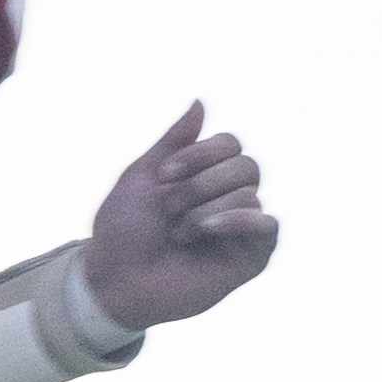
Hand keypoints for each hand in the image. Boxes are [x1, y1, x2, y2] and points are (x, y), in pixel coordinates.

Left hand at [79, 101, 276, 330]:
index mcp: (204, 177)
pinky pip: (268, 225)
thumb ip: (174, 141)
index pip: (230, 144)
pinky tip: (207, 229)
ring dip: (204, 208)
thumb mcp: (142, 175)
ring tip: (177, 232)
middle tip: (168, 206)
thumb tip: (200, 102)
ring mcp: (241, 228)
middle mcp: (228, 199)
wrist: (113, 279)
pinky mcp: (251, 256)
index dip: (200, 153)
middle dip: (201, 182)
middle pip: (246, 165)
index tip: (163, 176)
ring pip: (250, 193)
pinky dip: (238, 220)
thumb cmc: (122, 231)